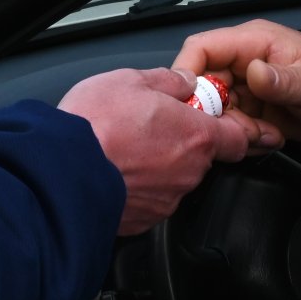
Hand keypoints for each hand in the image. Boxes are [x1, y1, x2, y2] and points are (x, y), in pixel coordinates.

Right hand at [58, 68, 257, 235]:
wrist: (60, 173)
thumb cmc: (94, 126)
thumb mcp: (132, 80)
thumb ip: (168, 80)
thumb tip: (184, 81)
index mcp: (195, 135)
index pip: (239, 138)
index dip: (237, 129)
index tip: (232, 123)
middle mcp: (187, 172)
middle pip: (201, 156)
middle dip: (183, 141)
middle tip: (153, 126)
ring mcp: (166, 200)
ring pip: (174, 178)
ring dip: (159, 164)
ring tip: (126, 148)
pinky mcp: (144, 220)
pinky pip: (150, 199)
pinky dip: (138, 186)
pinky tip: (116, 170)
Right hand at [173, 20, 300, 147]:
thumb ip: (281, 80)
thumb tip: (252, 72)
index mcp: (253, 42)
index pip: (202, 47)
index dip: (186, 71)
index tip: (186, 102)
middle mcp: (243, 62)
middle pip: (203, 85)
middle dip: (214, 113)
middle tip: (239, 131)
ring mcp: (246, 87)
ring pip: (216, 110)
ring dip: (233, 130)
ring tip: (264, 136)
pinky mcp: (252, 109)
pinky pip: (232, 125)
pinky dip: (243, 138)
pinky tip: (268, 139)